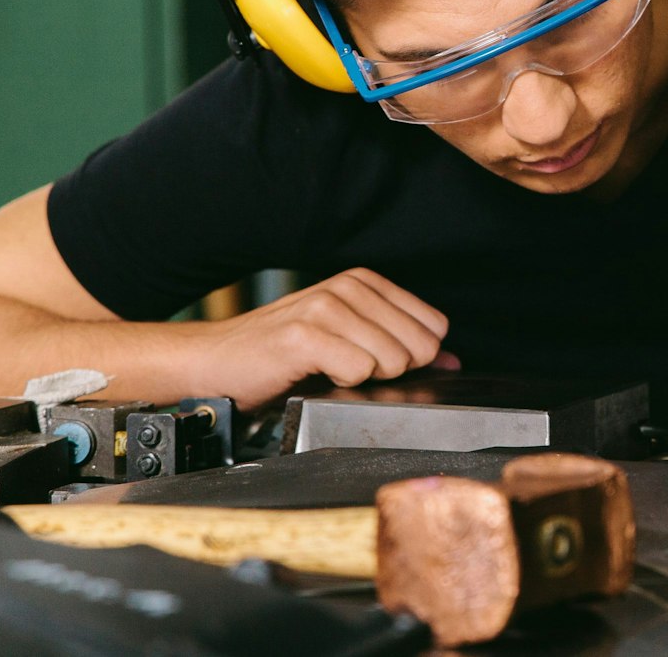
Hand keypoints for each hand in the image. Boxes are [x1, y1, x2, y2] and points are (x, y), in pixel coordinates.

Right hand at [192, 268, 453, 408]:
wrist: (215, 364)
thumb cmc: (279, 357)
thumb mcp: (347, 342)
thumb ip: (401, 345)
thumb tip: (452, 358)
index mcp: (363, 283)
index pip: (434, 326)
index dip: (413, 357)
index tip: (373, 360)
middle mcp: (347, 287)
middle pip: (419, 346)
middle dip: (391, 371)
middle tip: (346, 370)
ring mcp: (325, 307)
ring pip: (392, 359)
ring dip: (363, 379)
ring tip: (327, 371)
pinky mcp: (304, 335)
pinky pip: (358, 370)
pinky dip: (341, 383)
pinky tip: (313, 375)